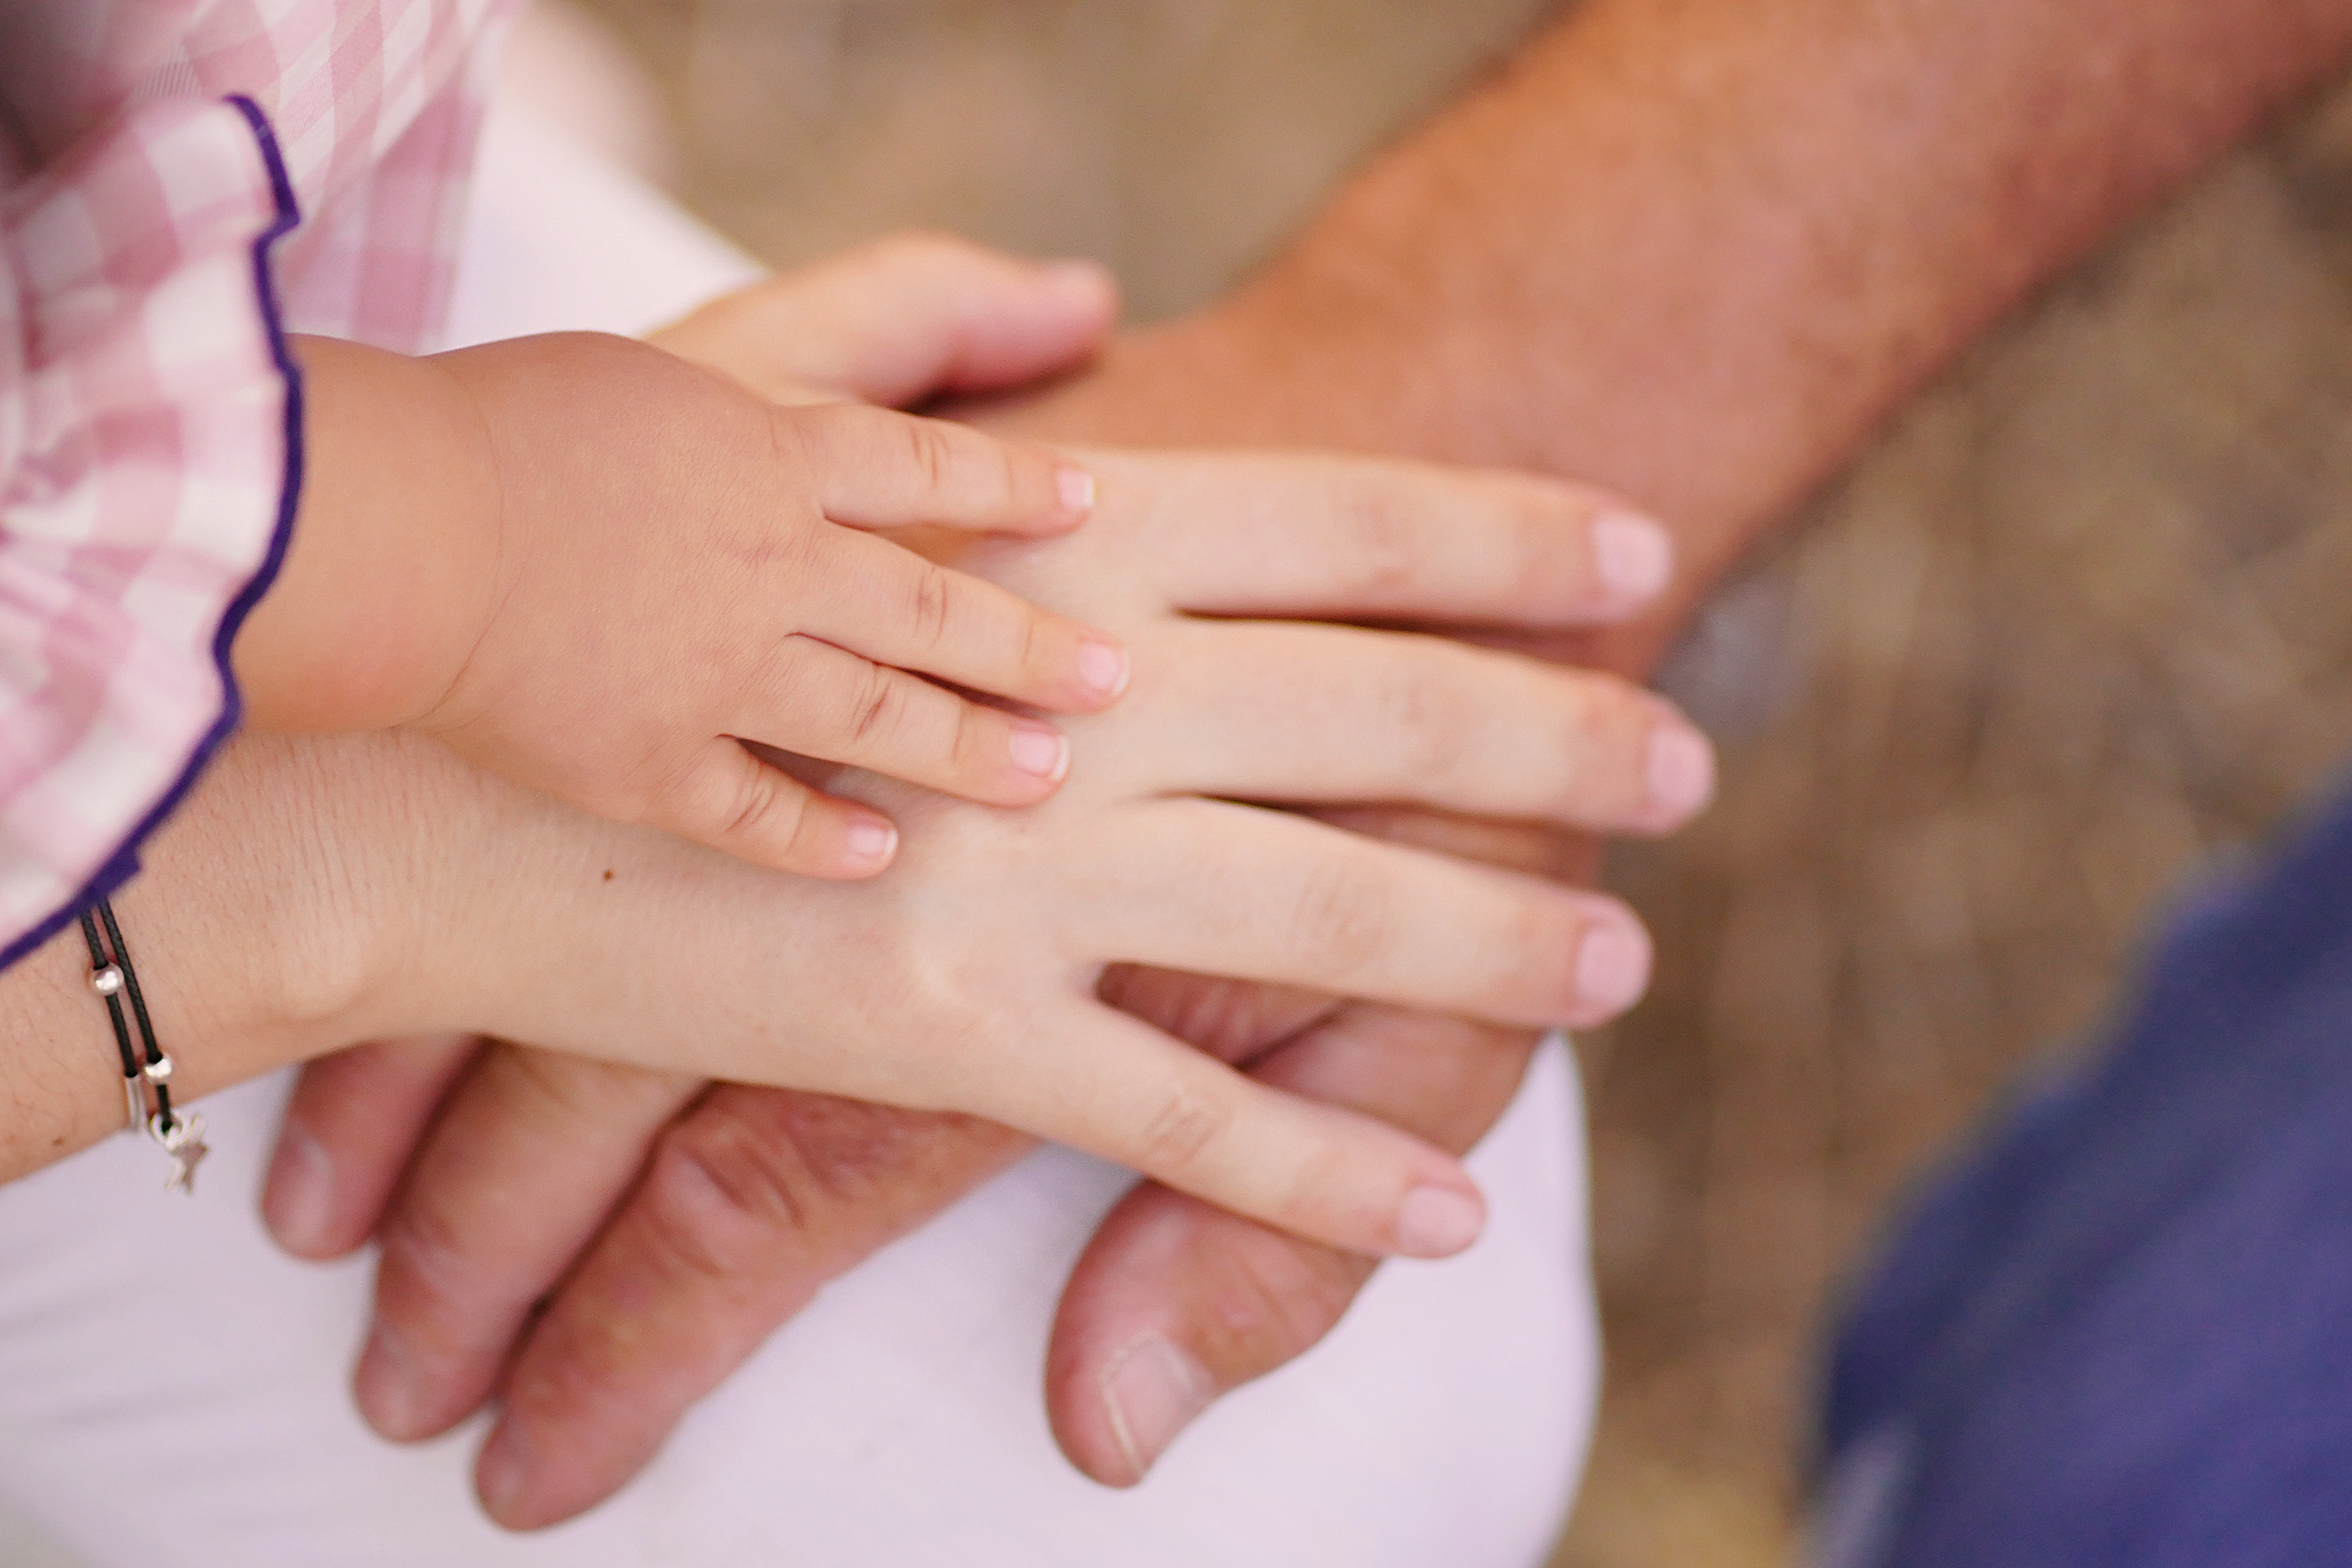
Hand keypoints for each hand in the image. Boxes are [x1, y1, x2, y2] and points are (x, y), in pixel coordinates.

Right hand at [247, 317, 1131, 878]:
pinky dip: (822, 839)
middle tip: (1115, 679)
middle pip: (935, 613)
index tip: (1092, 506)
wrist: (385, 527)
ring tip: (1045, 780)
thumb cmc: (506, 420)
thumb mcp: (681, 353)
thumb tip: (928, 360)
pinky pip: (757, 815)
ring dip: (967, 752)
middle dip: (1033, 649)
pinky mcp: (642, 771)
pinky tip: (882, 859)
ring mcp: (716, 680)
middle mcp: (772, 572)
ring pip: (877, 723)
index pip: (928, 472)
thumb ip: (809, 359)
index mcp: (770, 457)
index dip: (1014, 491)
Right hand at [265, 242, 1706, 1523]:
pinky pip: (1180, 1122)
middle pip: (1379, 705)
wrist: (424, 775)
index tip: (1635, 553)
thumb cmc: (588, 550)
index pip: (1335, 514)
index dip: (1500, 533)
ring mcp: (1017, 862)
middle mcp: (1067, 686)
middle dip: (1554, 733)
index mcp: (1044, 526)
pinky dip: (1322, 1180)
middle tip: (1690, 761)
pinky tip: (1448, 1223)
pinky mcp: (942, 1026)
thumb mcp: (749, 381)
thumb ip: (926, 315)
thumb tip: (1094, 300)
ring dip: (1488, 945)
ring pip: (1323, 909)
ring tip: (1615, 968)